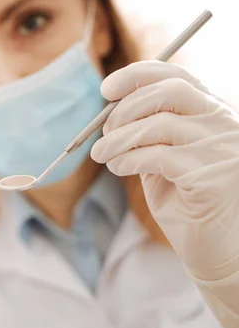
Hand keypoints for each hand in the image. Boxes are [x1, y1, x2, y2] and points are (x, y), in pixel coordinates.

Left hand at [91, 60, 238, 281]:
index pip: (177, 76)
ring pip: (158, 125)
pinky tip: (118, 168)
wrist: (220, 252)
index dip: (137, 76)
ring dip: (119, 140)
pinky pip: (158, 156)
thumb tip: (109, 114)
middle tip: (104, 133)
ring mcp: (224, 148)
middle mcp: (225, 123)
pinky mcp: (215, 175)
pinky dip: (128, 159)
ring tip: (103, 155)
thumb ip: (146, 133)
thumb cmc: (188, 203)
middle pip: (168, 92)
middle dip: (125, 109)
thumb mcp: (163, 159)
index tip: (106, 89)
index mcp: (212, 113)